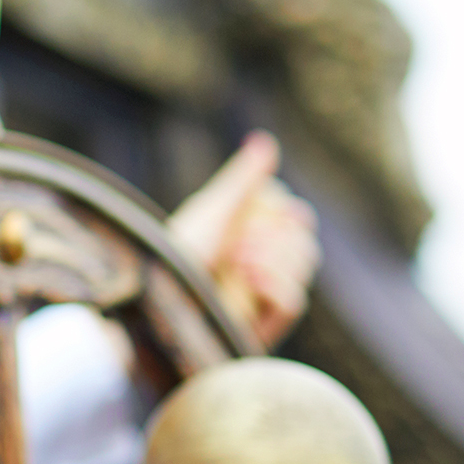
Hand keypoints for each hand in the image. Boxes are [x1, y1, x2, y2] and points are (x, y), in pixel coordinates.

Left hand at [167, 132, 319, 347]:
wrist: (158, 299)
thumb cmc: (177, 252)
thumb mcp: (213, 209)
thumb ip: (243, 178)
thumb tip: (264, 140)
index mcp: (248, 236)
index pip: (294, 217)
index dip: (286, 210)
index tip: (272, 205)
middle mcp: (259, 266)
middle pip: (305, 241)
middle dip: (278, 233)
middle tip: (242, 238)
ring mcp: (262, 296)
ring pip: (304, 265)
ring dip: (273, 256)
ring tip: (237, 257)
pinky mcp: (263, 324)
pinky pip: (295, 300)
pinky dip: (274, 283)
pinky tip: (246, 276)